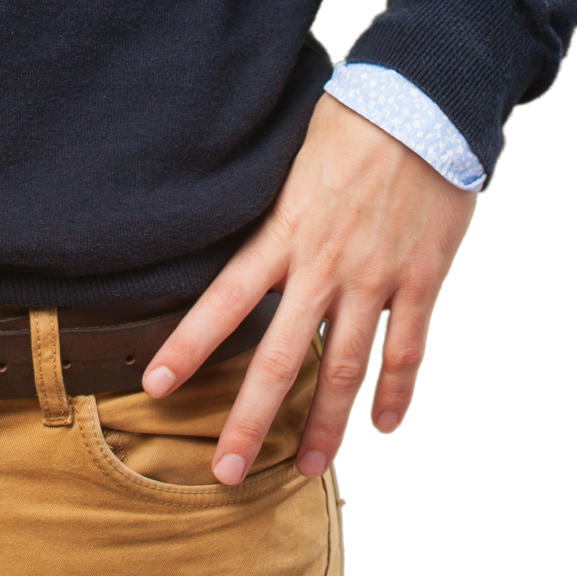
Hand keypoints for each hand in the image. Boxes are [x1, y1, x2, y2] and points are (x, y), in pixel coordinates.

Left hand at [143, 91, 476, 484]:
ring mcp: (374, 277)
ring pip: (342, 368)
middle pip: (279, 357)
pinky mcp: (420, 279)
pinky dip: (394, 393)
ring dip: (324, 426)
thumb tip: (241, 237)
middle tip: (223, 472)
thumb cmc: (350, 122)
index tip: (156, 385)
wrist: (421, 103)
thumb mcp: (290, 161)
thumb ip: (271, 210)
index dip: (189, 345)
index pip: (224, 299)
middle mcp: (324, 264)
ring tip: (302, 469)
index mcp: (284, 231)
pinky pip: (405, 350)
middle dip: (250, 420)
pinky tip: (382, 424)